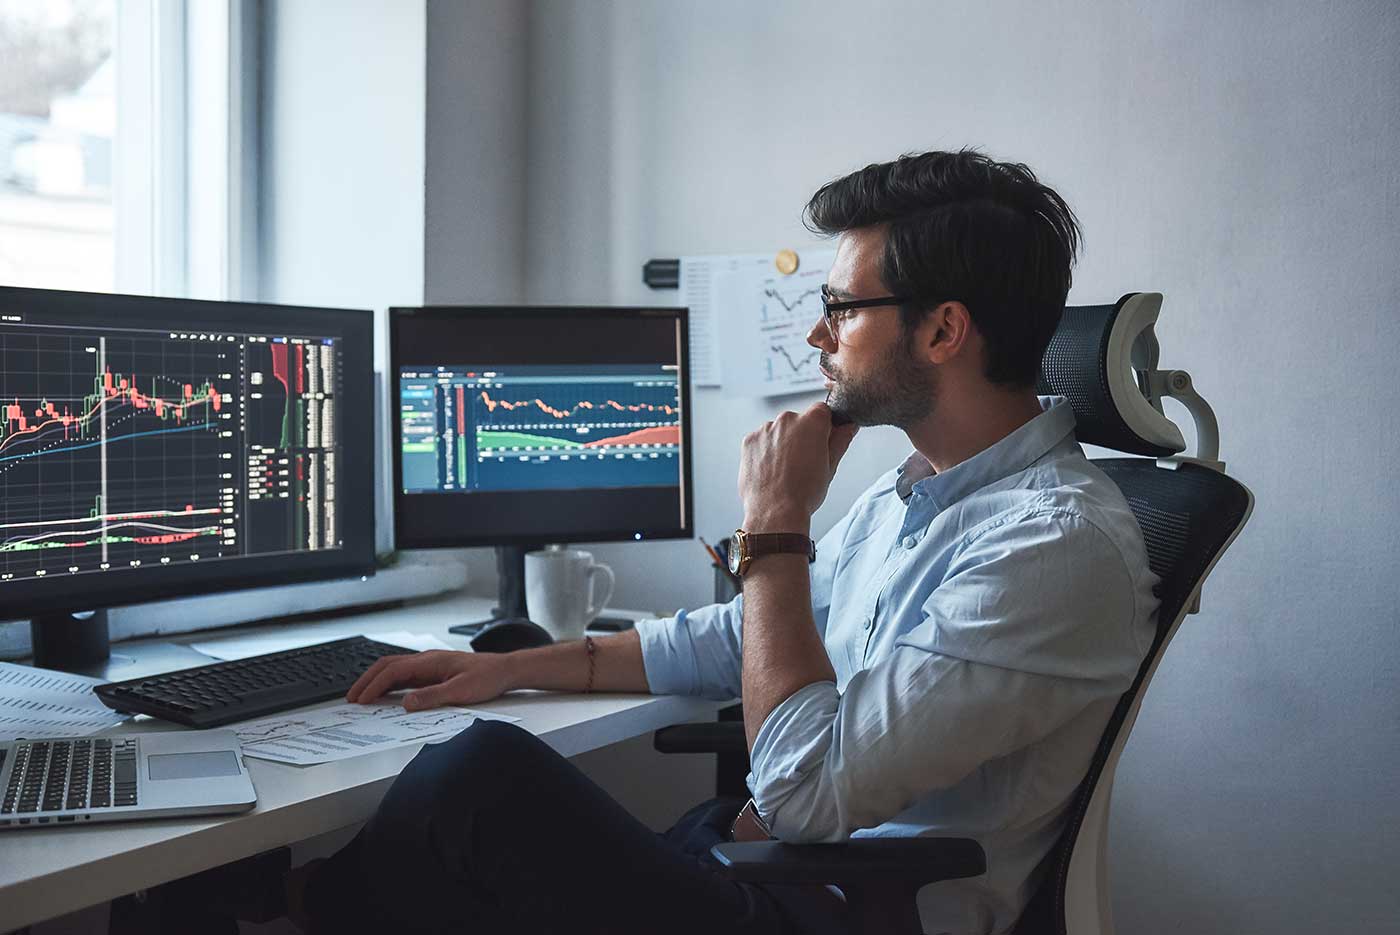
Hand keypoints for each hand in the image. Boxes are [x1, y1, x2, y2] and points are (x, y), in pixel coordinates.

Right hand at [346, 650, 514, 710]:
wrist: (506, 670)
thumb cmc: (488, 677)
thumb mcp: (461, 691)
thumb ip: (433, 697)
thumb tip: (406, 703)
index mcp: (430, 661)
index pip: (393, 671)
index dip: (374, 685)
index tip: (360, 699)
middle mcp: (427, 660)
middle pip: (387, 666)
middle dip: (367, 681)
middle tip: (351, 698)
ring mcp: (430, 664)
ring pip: (395, 669)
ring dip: (377, 681)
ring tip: (362, 697)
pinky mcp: (435, 671)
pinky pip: (406, 675)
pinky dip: (390, 684)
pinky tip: (387, 695)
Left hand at [738, 402, 858, 532]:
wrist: (775, 512)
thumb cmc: (803, 492)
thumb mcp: (830, 466)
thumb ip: (840, 441)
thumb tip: (848, 427)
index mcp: (811, 422)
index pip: (822, 411)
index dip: (824, 427)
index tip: (822, 442)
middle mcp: (787, 419)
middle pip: (798, 421)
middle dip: (801, 436)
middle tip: (803, 463)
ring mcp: (765, 429)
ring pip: (778, 431)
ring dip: (782, 444)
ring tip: (785, 470)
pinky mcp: (749, 441)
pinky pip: (761, 441)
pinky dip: (765, 451)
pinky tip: (771, 470)